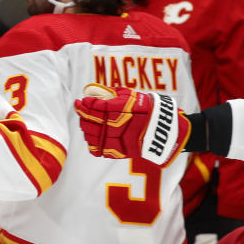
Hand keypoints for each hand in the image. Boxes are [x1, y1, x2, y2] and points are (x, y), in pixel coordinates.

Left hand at [74, 83, 189, 165]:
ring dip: (85, 126)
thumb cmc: (148, 110)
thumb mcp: (131, 96)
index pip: (93, 106)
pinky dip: (92, 142)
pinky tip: (92, 135)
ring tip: (85, 121)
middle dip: (82, 113)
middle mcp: (114, 125)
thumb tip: (96, 92)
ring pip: (90, 135)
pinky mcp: (117, 151)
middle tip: (80, 108)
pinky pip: (96, 149)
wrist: (162, 130)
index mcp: (118, 110)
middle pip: (89, 120)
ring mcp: (114, 139)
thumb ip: (113, 94)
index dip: (85, 103)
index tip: (81, 100)